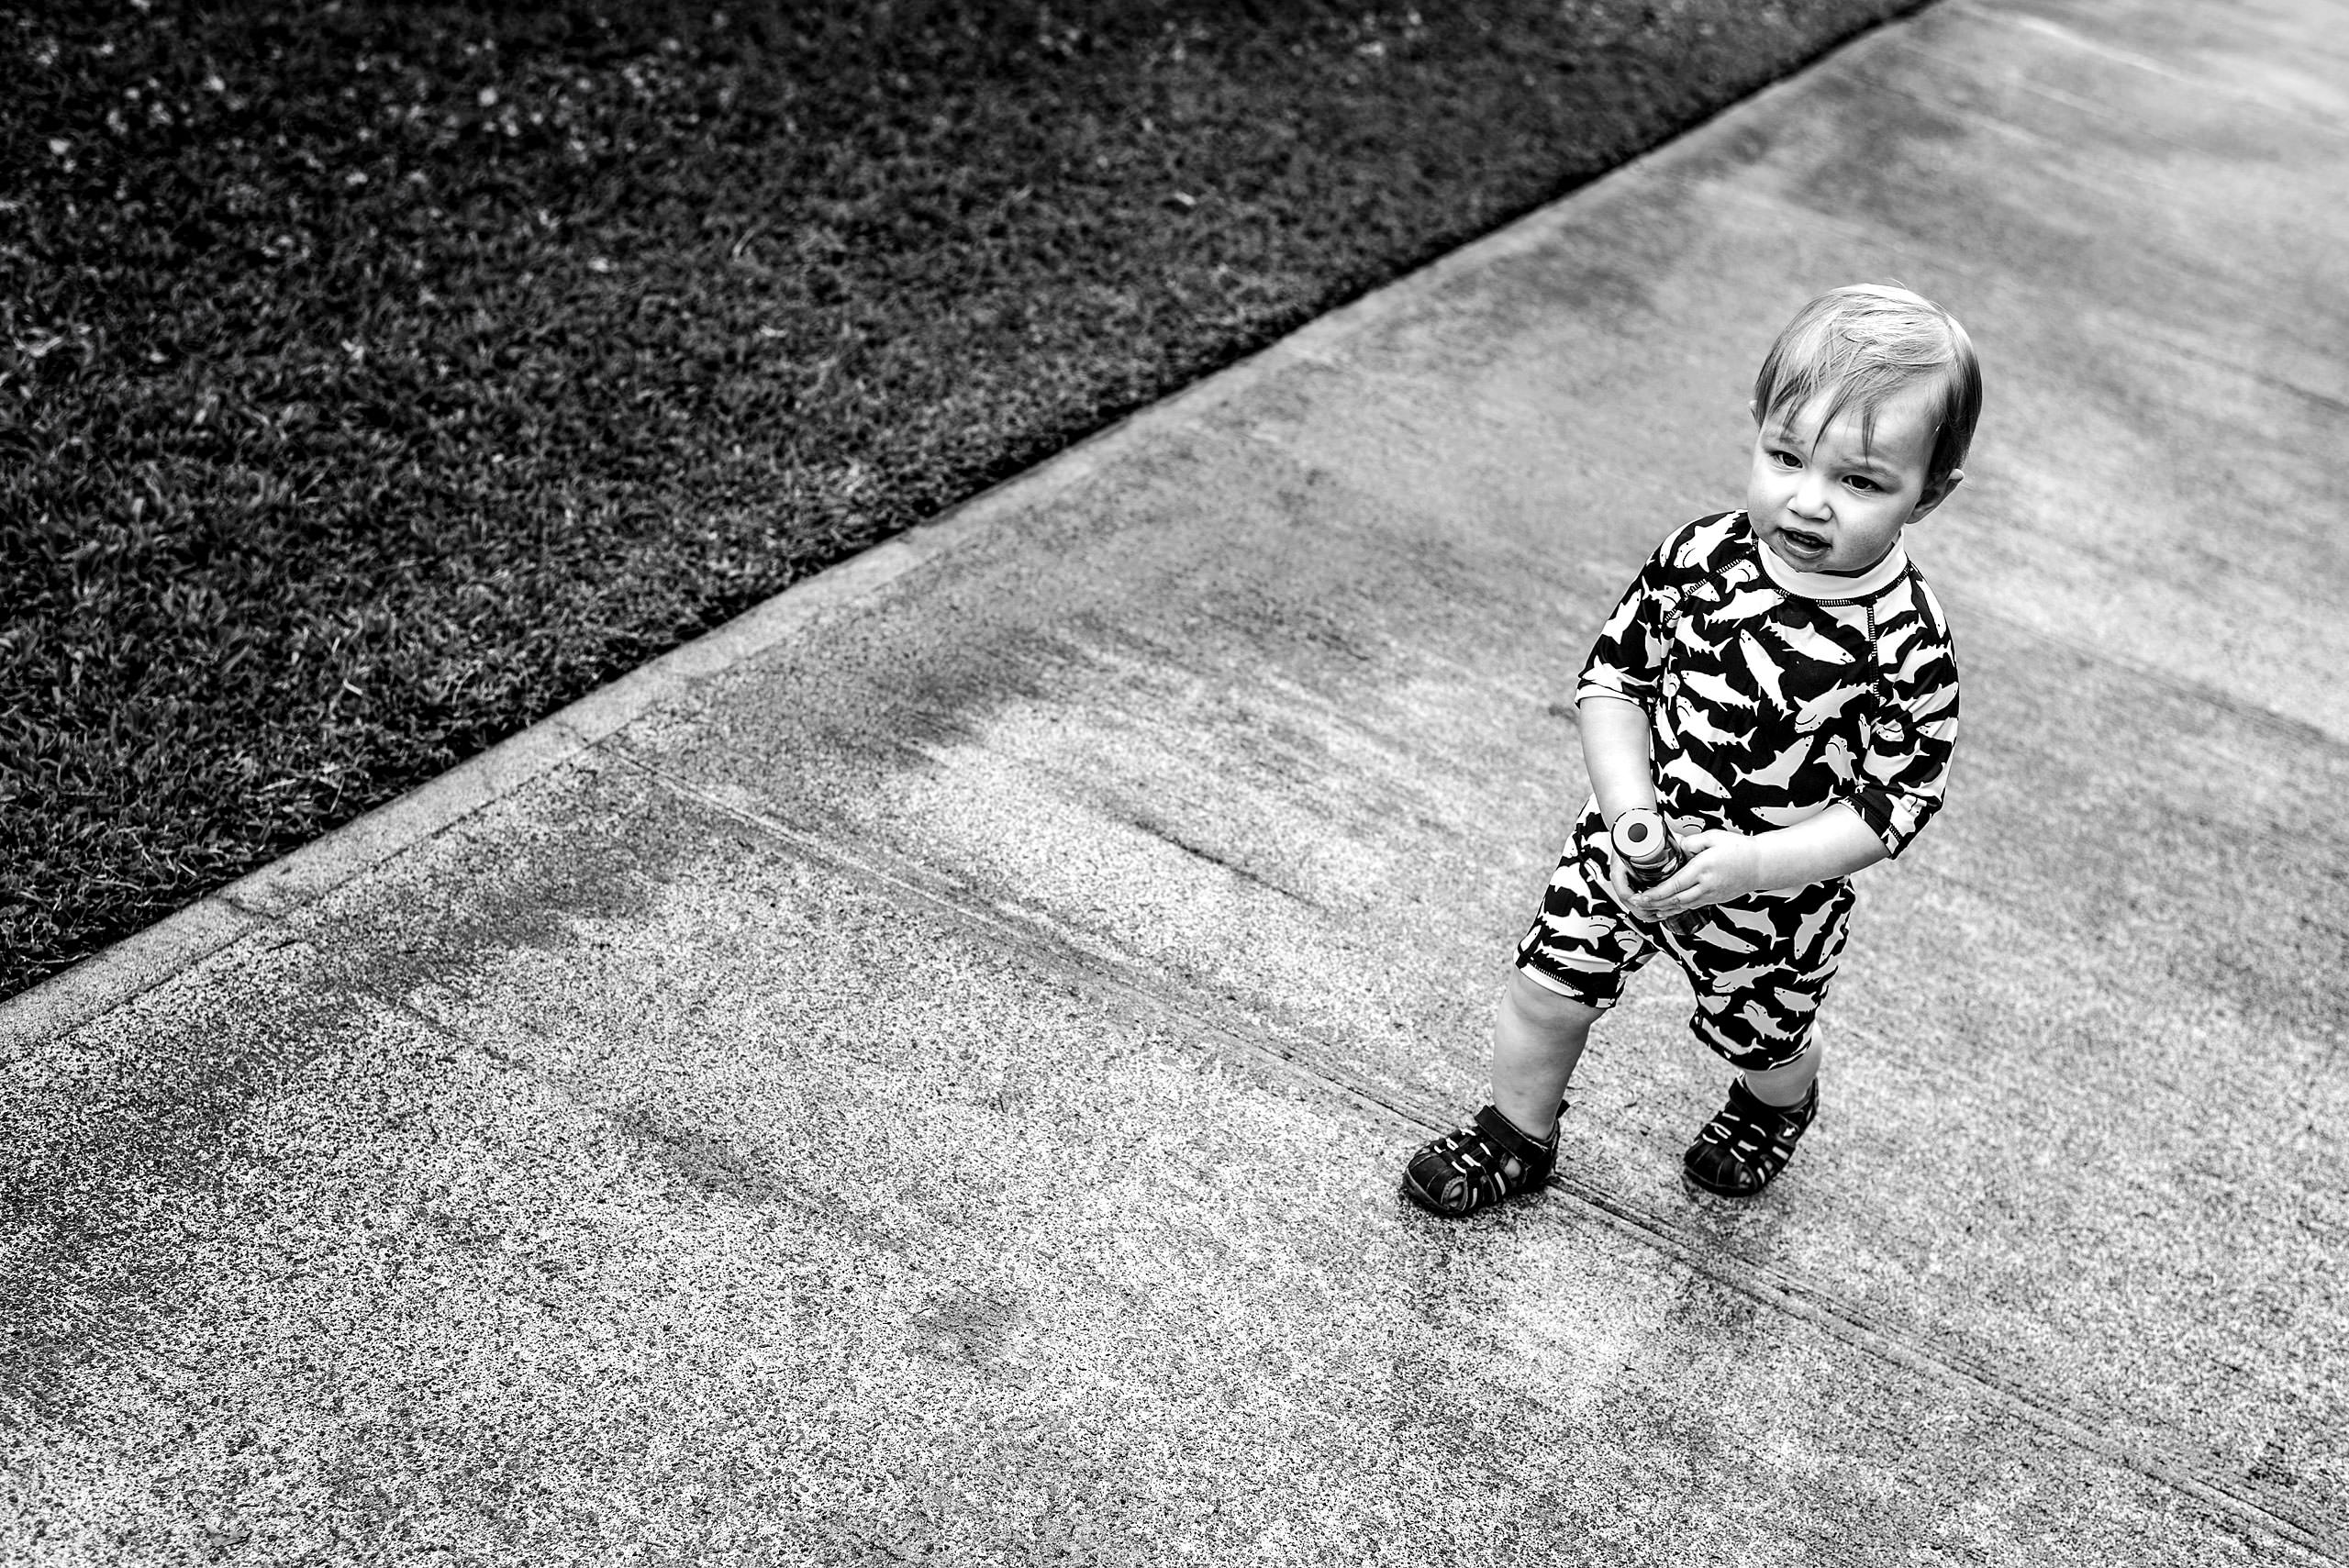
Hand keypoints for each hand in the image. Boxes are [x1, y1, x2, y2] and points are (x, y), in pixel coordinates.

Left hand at [1626, 829, 1764, 919]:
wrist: (1762, 865)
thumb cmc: (1740, 849)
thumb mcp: (1713, 838)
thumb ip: (1691, 842)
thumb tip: (1674, 845)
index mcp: (1703, 869)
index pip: (1674, 885)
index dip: (1655, 893)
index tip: (1640, 895)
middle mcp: (1706, 886)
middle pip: (1674, 900)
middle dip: (1652, 903)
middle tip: (1635, 903)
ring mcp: (1711, 895)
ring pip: (1682, 906)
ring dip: (1662, 908)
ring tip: (1645, 908)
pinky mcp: (1715, 900)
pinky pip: (1691, 906)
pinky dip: (1676, 909)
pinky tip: (1665, 909)